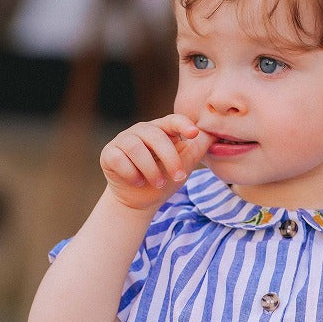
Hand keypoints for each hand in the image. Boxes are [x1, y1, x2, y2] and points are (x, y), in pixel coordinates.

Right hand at [100, 114, 214, 210]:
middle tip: (179, 177)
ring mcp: (123, 140)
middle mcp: (141, 131)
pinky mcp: (109, 154)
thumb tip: (213, 134)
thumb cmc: (163, 179)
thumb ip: (197, 149)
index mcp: (161, 130)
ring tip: (158, 183)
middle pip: (156, 136)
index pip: (172, 120)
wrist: (139, 201)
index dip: (183, 124)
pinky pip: (119, 159)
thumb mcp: (183, 166)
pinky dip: (131, 174)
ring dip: (150, 169)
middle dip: (170, 158)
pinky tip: (137, 181)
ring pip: (136, 147)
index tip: (194, 134)